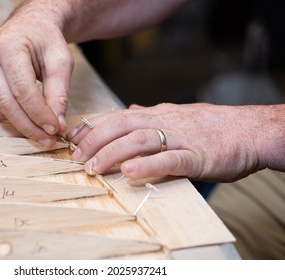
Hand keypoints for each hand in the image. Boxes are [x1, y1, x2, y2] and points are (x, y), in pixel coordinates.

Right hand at [0, 4, 72, 145]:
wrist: (27, 28)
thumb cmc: (46, 42)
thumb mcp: (61, 61)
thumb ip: (59, 92)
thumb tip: (57, 125)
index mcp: (8, 47)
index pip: (22, 90)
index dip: (39, 114)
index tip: (56, 129)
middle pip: (7, 104)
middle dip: (30, 127)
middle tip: (49, 139)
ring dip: (22, 124)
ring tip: (42, 126)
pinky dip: (10, 118)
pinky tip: (25, 112)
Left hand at [68, 103, 267, 181]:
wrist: (248, 131)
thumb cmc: (210, 127)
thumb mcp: (175, 115)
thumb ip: (149, 115)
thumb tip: (127, 109)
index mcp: (157, 114)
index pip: (117, 116)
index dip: (92, 127)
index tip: (72, 138)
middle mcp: (164, 121)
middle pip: (121, 125)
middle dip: (94, 140)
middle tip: (76, 158)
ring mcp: (180, 138)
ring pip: (140, 140)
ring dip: (113, 153)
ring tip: (94, 167)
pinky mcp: (196, 156)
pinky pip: (169, 160)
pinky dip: (147, 166)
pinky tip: (129, 173)